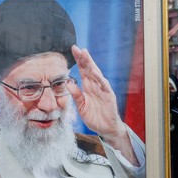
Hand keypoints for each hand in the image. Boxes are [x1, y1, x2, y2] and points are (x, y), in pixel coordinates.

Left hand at [69, 45, 135, 161]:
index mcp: (87, 87)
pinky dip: (99, 78)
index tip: (73, 50)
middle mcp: (95, 85)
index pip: (82, 70)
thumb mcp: (81, 107)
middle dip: (83, 58)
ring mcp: (102, 89)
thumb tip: (68, 84)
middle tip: (77, 48)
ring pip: (96, 74)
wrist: (106, 128)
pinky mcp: (109, 95)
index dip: (78, 60)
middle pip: (89, 69)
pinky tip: (94, 72)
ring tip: (85, 55)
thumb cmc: (94, 117)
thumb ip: (76, 96)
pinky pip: (104, 85)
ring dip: (91, 64)